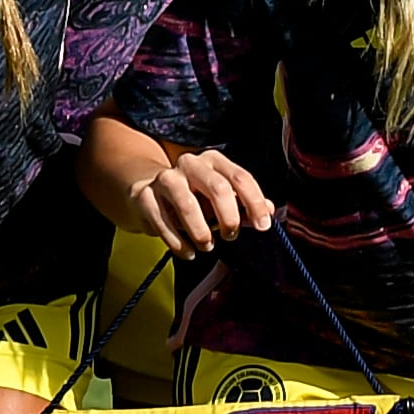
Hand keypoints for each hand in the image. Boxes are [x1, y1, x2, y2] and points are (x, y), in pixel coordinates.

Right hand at [128, 146, 279, 256]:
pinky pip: (164, 222)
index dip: (255, 202)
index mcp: (213, 161)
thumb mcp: (219, 198)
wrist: (146, 191)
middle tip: (230, 236)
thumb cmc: (191, 196)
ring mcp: (166, 179)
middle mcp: (190, 164)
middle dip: (229, 217)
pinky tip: (188, 252)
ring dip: (201, 232)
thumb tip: (269, 211)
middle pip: (217, 187)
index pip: (240, 177)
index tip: (263, 226)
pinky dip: (178, 243)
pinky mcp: (145, 196)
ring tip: (207, 246)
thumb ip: (243, 204)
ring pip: (188, 205)